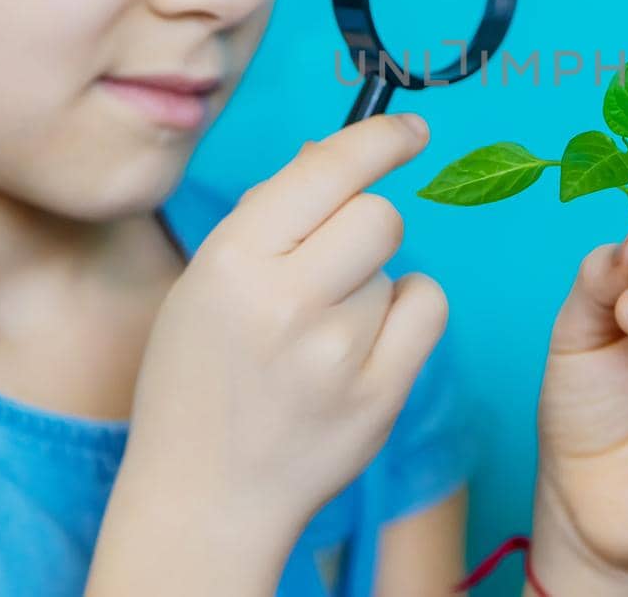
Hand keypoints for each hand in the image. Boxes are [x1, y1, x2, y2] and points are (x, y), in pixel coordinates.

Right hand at [99, 114, 448, 583]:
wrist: (204, 497)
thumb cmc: (201, 376)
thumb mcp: (206, 281)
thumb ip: (272, 216)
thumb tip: (339, 153)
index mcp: (233, 260)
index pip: (330, 169)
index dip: (380, 140)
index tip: (413, 131)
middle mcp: (287, 301)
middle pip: (381, 215)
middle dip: (365, 226)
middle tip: (330, 266)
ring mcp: (339, 353)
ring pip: (396, 268)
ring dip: (369, 285)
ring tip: (319, 335)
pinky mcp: (381, 394)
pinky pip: (427, 308)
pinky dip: (405, 315)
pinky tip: (365, 344)